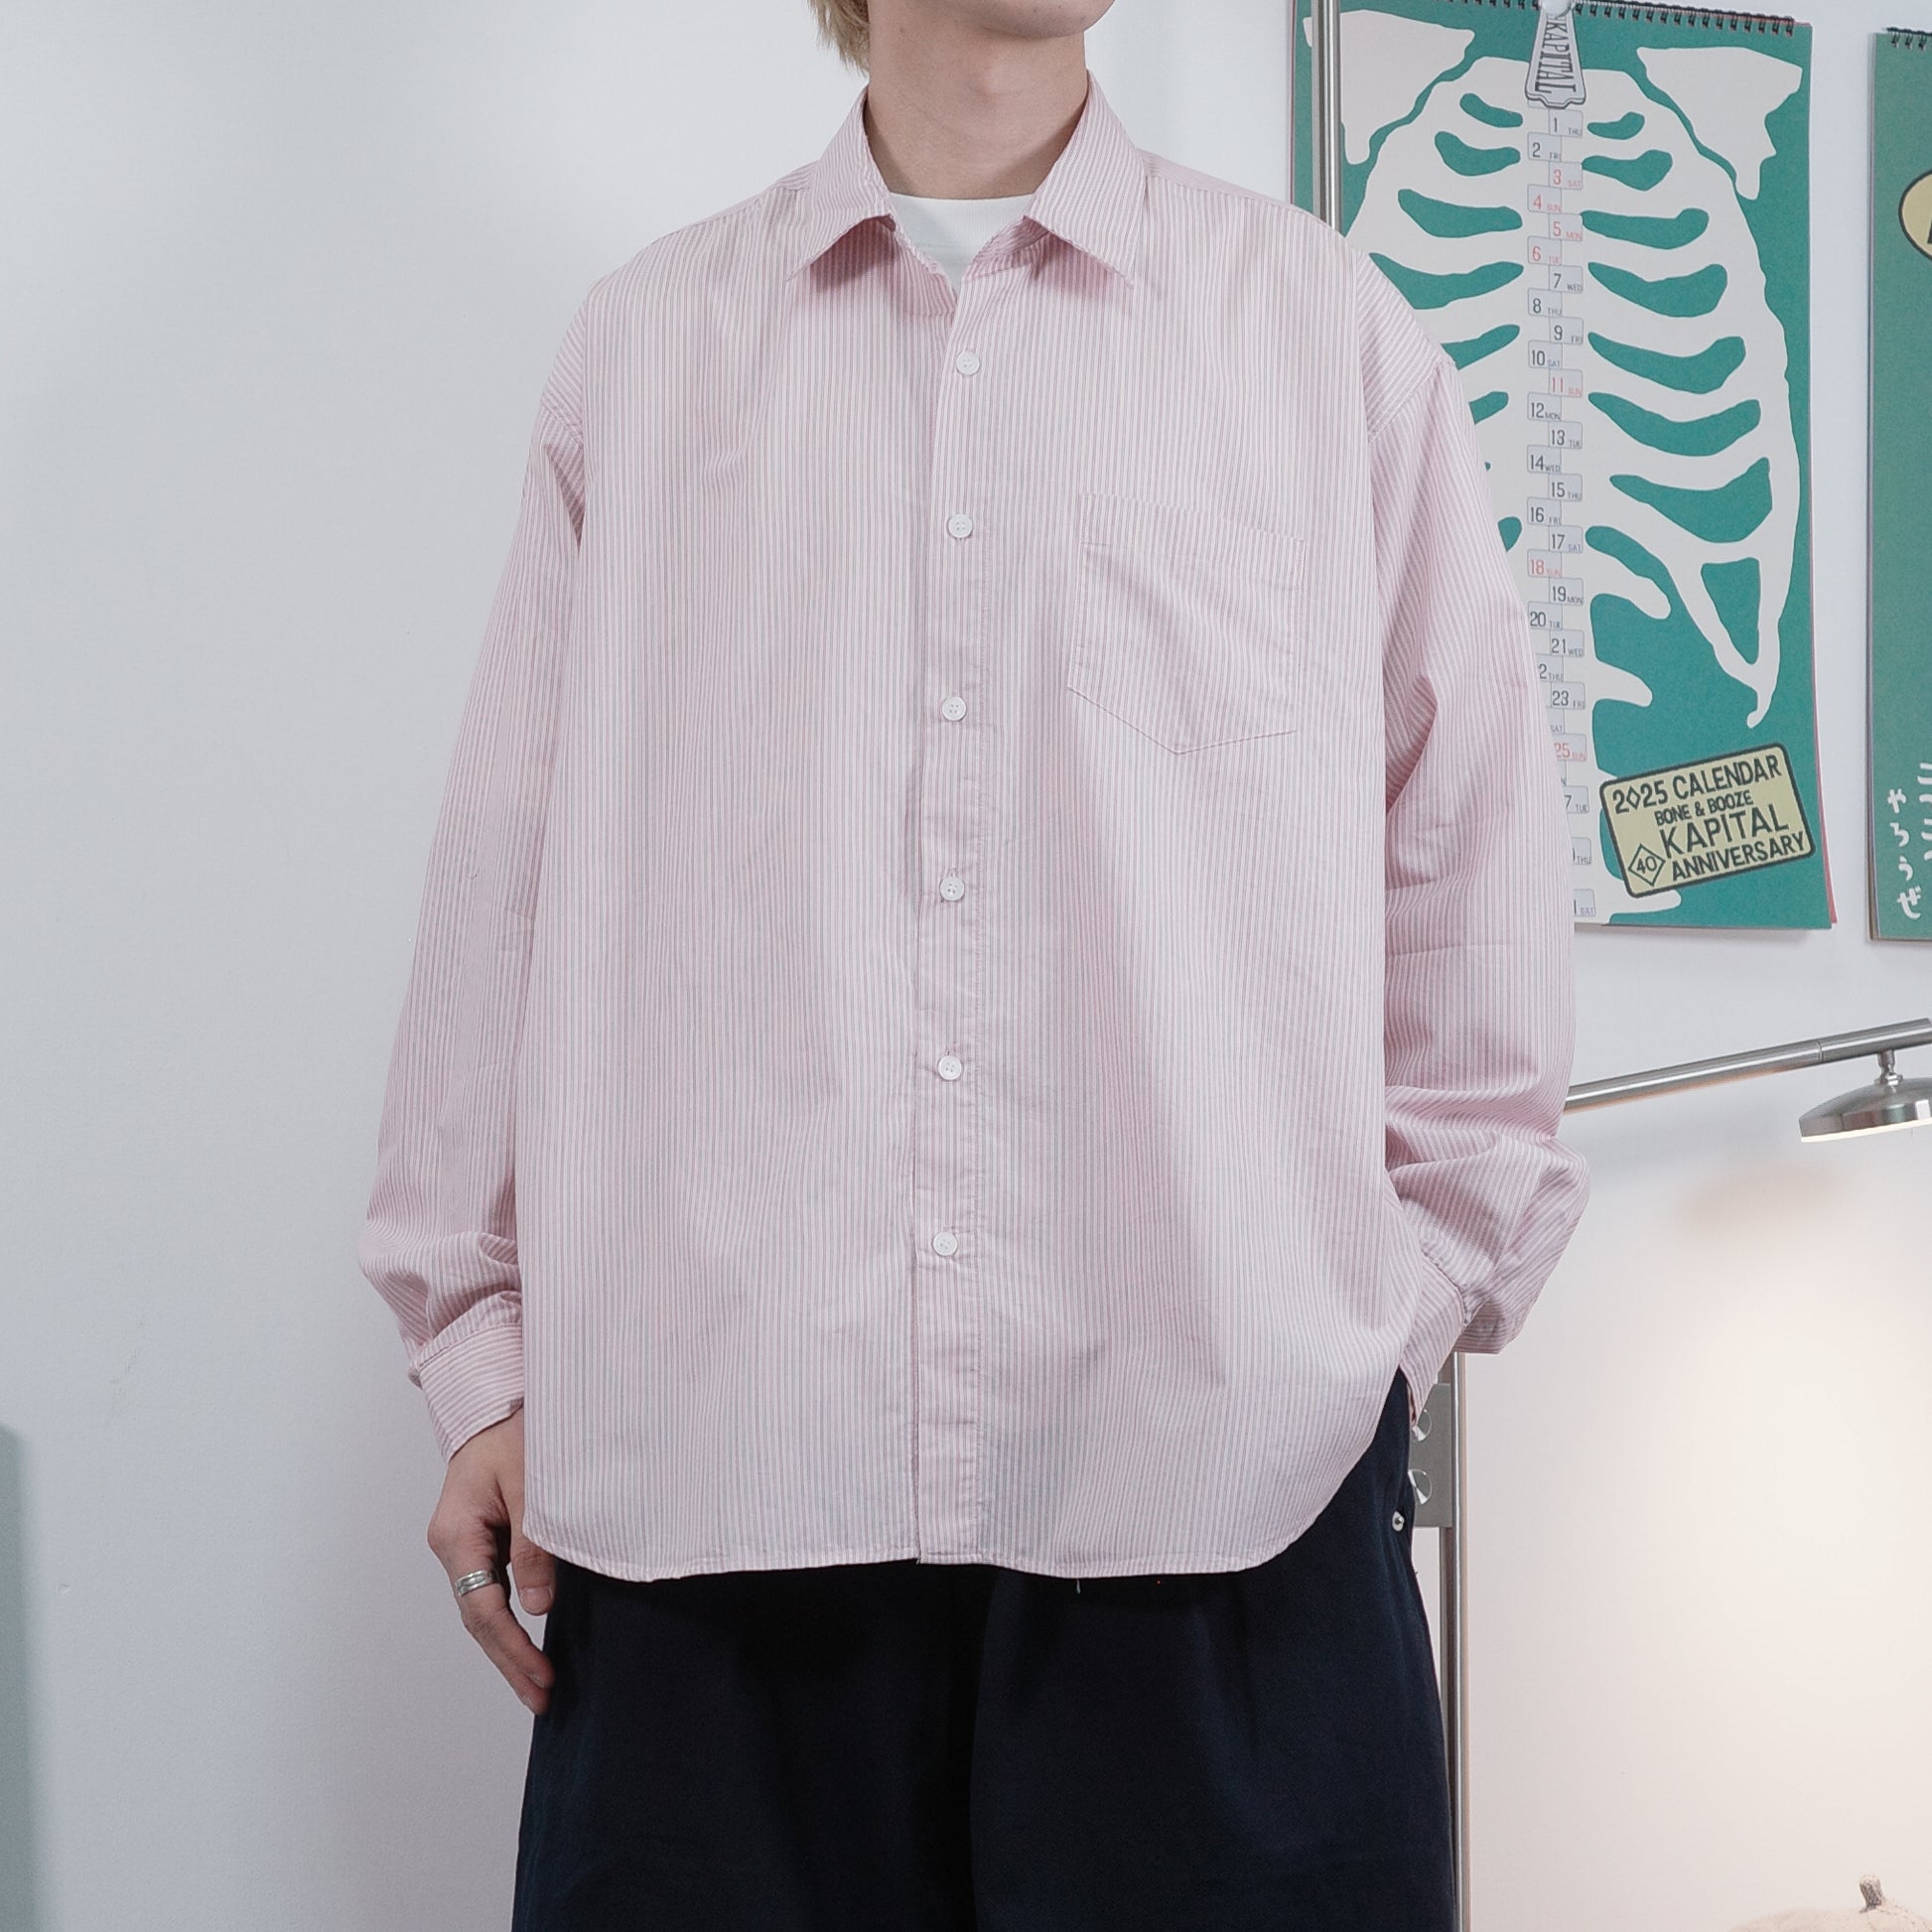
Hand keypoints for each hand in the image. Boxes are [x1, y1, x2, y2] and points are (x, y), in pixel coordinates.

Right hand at [426, 1406, 556, 1713]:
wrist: (496, 1396)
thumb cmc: (512, 1429)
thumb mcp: (530, 1483)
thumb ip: (533, 1543)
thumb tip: (538, 1605)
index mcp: (456, 1535)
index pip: (483, 1609)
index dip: (513, 1649)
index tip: (542, 1679)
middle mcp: (454, 1545)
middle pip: (478, 1618)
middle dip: (510, 1661)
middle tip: (542, 1699)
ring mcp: (466, 1543)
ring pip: (484, 1607)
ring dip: (511, 1644)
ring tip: (539, 1683)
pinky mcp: (483, 1537)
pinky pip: (494, 1587)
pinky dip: (512, 1616)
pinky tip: (531, 1638)